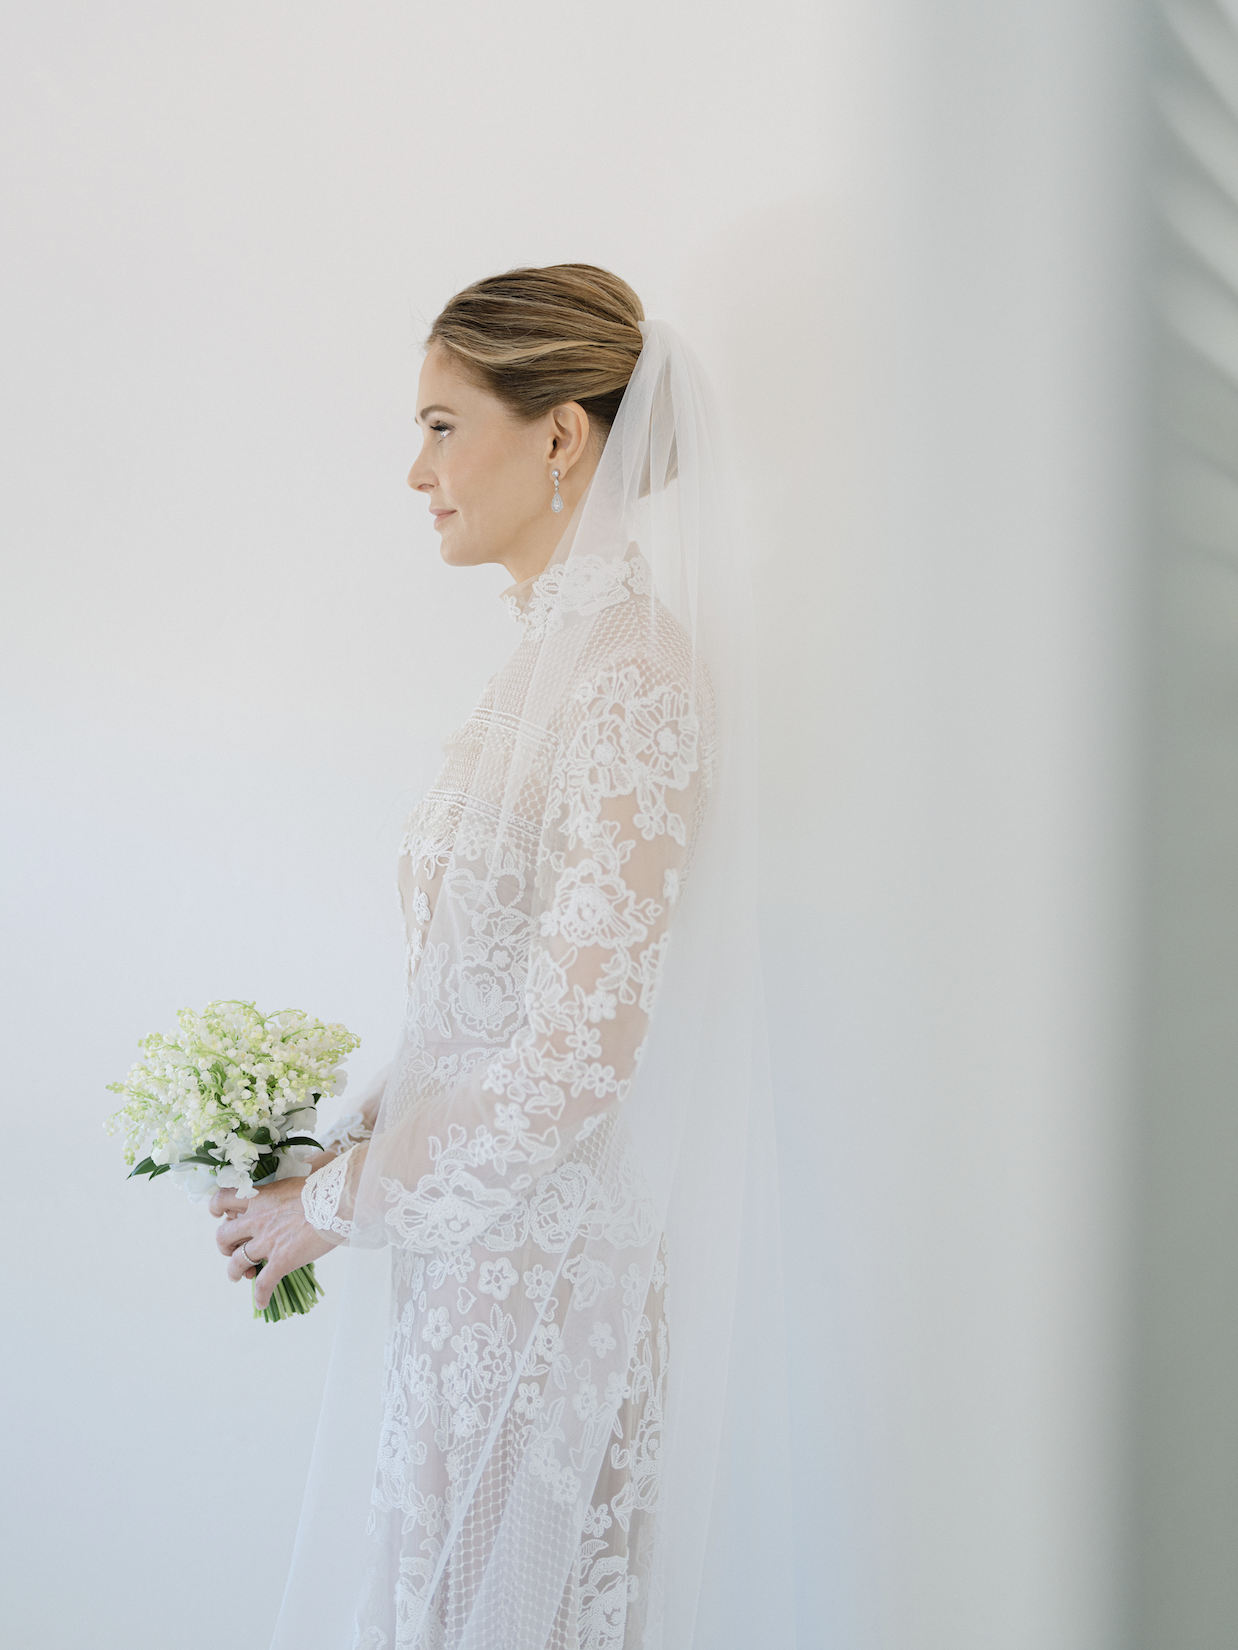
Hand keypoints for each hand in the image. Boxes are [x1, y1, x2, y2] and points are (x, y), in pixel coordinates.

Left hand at [210, 1177, 337, 1311]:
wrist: (341, 1200)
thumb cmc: (330, 1184)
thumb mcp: (306, 1172)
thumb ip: (298, 1176)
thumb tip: (312, 1162)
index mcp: (261, 1196)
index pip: (223, 1199)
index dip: (217, 1209)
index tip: (221, 1215)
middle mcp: (257, 1219)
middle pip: (223, 1235)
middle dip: (224, 1246)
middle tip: (233, 1250)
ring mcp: (267, 1241)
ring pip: (236, 1262)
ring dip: (234, 1272)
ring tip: (240, 1277)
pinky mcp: (281, 1261)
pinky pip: (262, 1285)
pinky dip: (260, 1296)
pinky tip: (263, 1303)